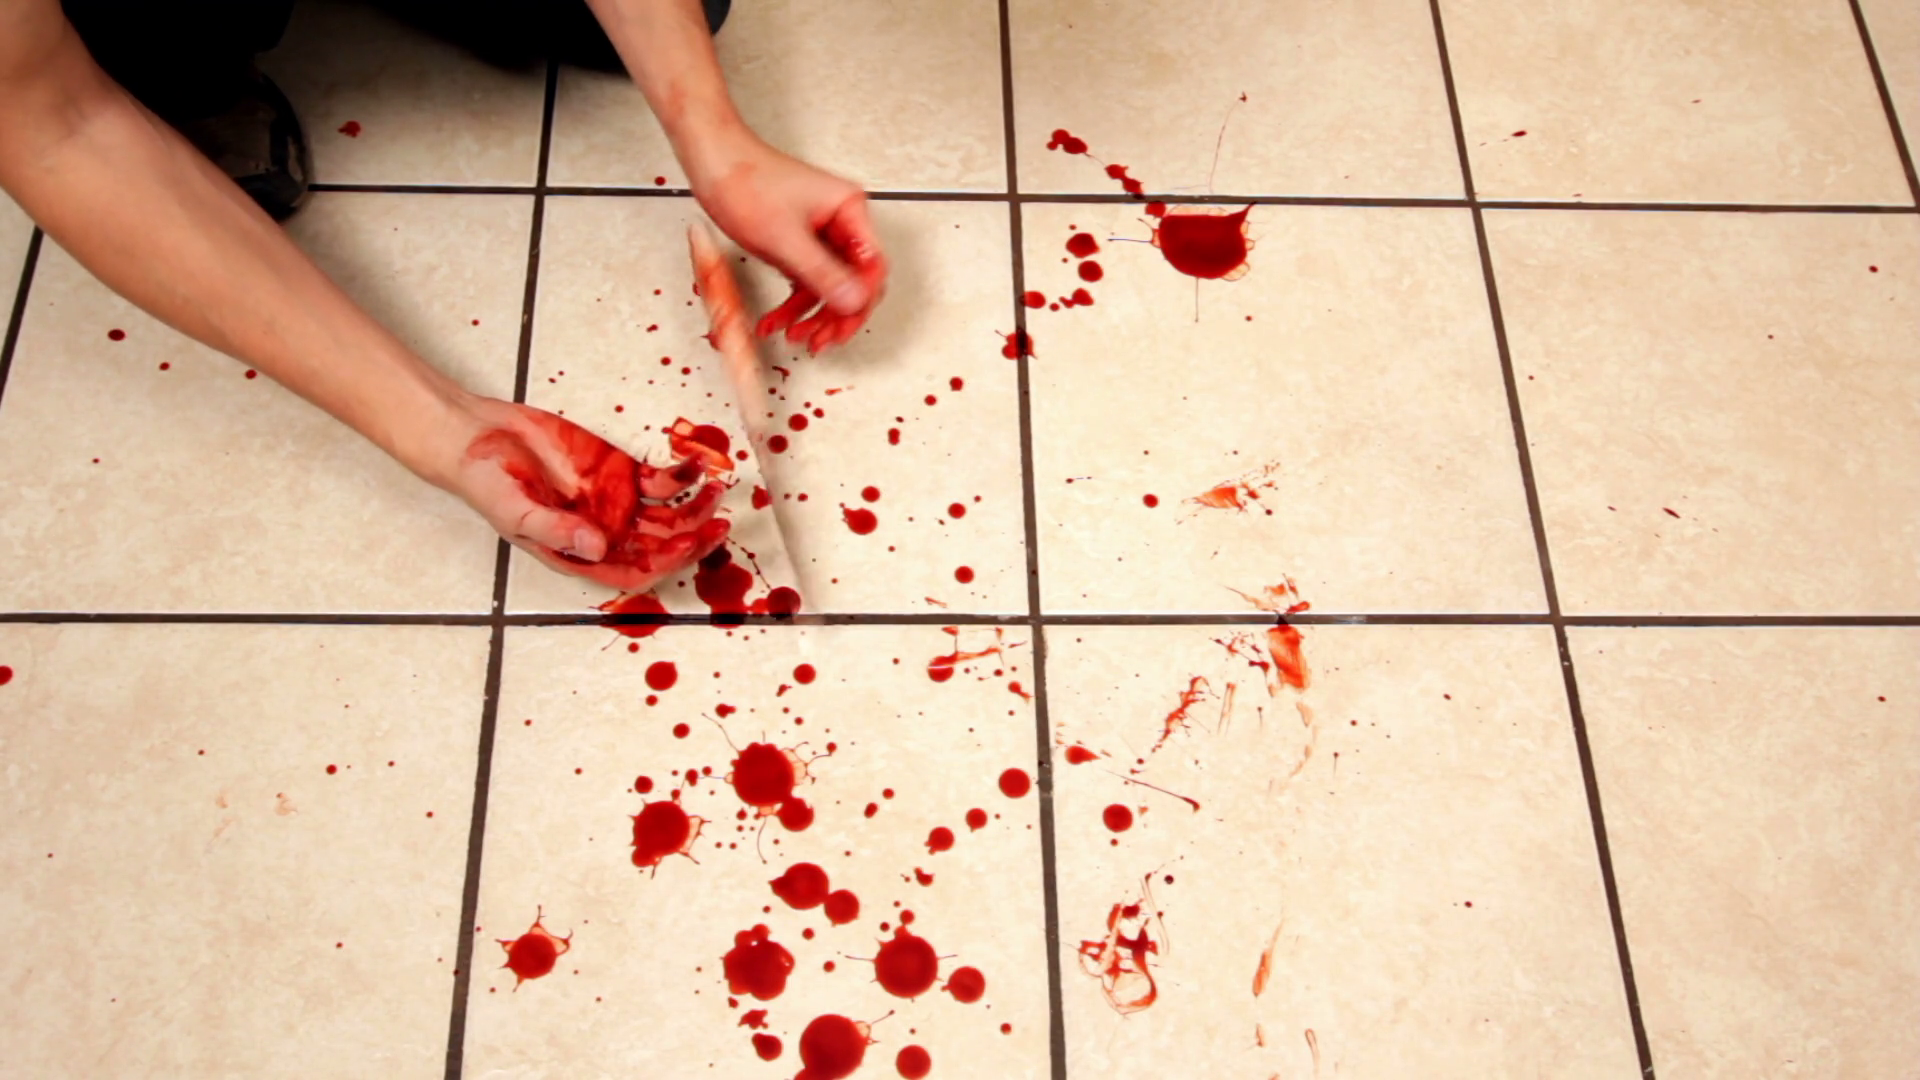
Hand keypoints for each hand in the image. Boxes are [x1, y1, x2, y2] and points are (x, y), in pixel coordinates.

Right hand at [433, 395, 730, 591]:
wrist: (478, 437)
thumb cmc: (487, 483)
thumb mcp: (516, 512)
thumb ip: (557, 531)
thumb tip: (597, 548)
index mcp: (583, 555)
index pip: (636, 571)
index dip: (666, 563)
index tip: (687, 544)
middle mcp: (607, 533)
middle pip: (663, 546)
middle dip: (695, 539)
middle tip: (720, 524)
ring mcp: (619, 503)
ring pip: (672, 515)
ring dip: (697, 507)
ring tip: (716, 488)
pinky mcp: (623, 471)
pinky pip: (664, 481)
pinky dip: (683, 474)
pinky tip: (696, 463)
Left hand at [686, 130, 888, 353]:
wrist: (711, 161)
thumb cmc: (744, 180)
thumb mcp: (785, 237)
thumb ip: (822, 273)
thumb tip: (854, 302)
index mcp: (849, 210)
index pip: (872, 265)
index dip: (862, 300)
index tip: (844, 325)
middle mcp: (840, 222)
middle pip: (853, 281)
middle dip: (836, 315)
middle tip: (822, 341)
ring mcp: (820, 234)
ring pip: (828, 287)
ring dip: (811, 315)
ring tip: (796, 336)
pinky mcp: (798, 242)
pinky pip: (805, 281)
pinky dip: (792, 304)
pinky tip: (777, 320)